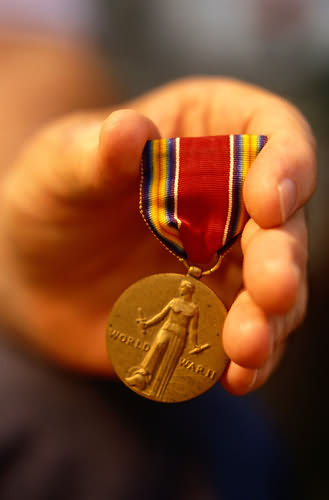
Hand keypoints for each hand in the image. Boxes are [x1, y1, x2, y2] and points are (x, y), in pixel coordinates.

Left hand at [0, 78, 315, 393]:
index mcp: (208, 135)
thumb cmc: (53, 196)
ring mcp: (227, 258)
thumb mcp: (60, 164)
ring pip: (275, 287)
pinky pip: (246, 333)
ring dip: (272, 319)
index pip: (274, 135)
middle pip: (285, 222)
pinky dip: (250, 359)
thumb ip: (95, 152)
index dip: (287, 164)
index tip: (267, 201)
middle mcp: (230, 197)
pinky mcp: (213, 309)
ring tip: (246, 348)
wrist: (37, 267)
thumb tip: (129, 131)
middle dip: (284, 257)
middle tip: (272, 289)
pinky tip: (237, 376)